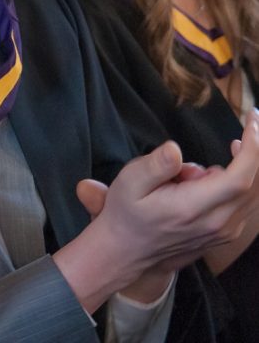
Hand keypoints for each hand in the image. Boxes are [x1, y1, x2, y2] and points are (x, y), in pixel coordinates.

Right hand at [58, 115, 258, 311]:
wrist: (128, 252)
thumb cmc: (127, 213)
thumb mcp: (129, 183)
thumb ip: (155, 166)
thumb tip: (175, 149)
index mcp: (194, 208)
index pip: (239, 178)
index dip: (252, 150)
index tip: (251, 122)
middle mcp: (218, 224)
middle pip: (254, 185)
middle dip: (256, 152)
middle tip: (248, 126)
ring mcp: (225, 232)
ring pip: (254, 195)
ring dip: (247, 167)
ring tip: (220, 153)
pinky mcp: (226, 234)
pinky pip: (247, 204)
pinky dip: (243, 183)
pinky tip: (214, 174)